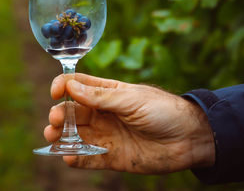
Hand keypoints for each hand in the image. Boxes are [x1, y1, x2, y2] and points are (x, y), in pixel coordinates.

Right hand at [44, 73, 214, 173]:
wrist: (190, 138)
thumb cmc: (163, 110)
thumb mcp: (130, 99)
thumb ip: (100, 96)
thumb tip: (70, 86)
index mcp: (108, 93)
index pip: (78, 86)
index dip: (63, 86)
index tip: (55, 92)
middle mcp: (103, 114)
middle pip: (73, 112)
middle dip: (60, 115)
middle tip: (53, 120)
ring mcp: (107, 135)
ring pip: (77, 135)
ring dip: (62, 136)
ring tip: (53, 137)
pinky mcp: (113, 157)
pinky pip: (89, 158)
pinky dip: (77, 158)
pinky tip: (68, 156)